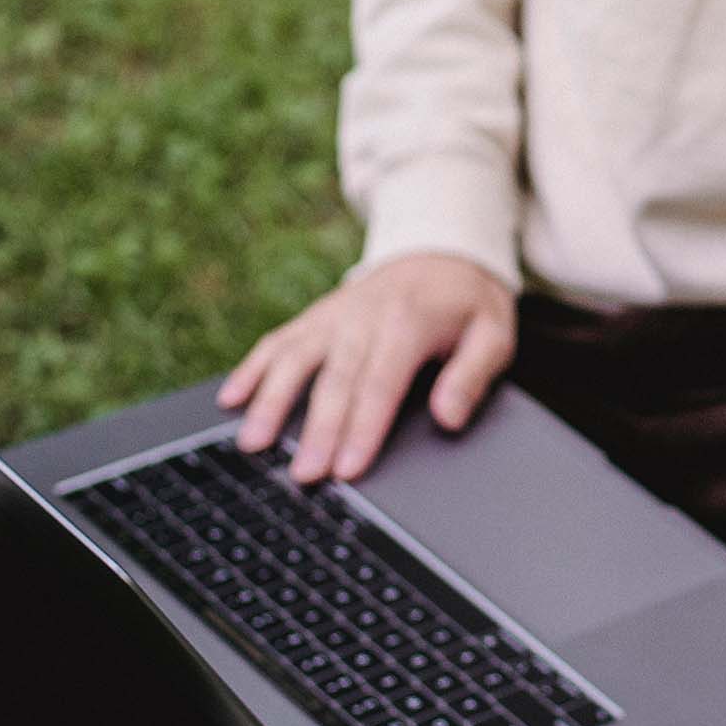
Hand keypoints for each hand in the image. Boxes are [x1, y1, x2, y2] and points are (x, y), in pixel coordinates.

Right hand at [218, 253, 517, 483]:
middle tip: (303, 475)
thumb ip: (473, 375)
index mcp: (410, 322)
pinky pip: (278, 341)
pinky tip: (231, 400)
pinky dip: (251, 368)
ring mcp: (334, 314)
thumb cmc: (468, 303)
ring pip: (295, 358)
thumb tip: (449, 417)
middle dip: (317, 430)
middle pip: (335, 379)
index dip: (363, 428)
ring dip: (271, 401)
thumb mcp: (494, 333)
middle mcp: (364, 316)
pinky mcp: (316, 316)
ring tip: (252, 444)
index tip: (348, 468)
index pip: (381, 383)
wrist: (442, 249)